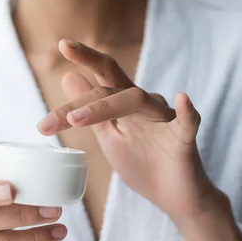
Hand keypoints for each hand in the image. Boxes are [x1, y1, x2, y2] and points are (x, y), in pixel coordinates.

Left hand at [38, 40, 217, 221]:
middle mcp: (144, 104)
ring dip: (104, 107)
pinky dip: (186, 111)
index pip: (102, 76)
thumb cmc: (141, 162)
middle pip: (114, 85)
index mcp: (124, 102)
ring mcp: (164, 119)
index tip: (62, 44)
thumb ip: (89, 108)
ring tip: (77, 120)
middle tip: (53, 111)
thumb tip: (66, 75)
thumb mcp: (108, 133)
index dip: (85, 58)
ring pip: (137, 100)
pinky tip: (182, 99)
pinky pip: (187, 122)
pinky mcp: (183, 140)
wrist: (172, 196)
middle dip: (84, 88)